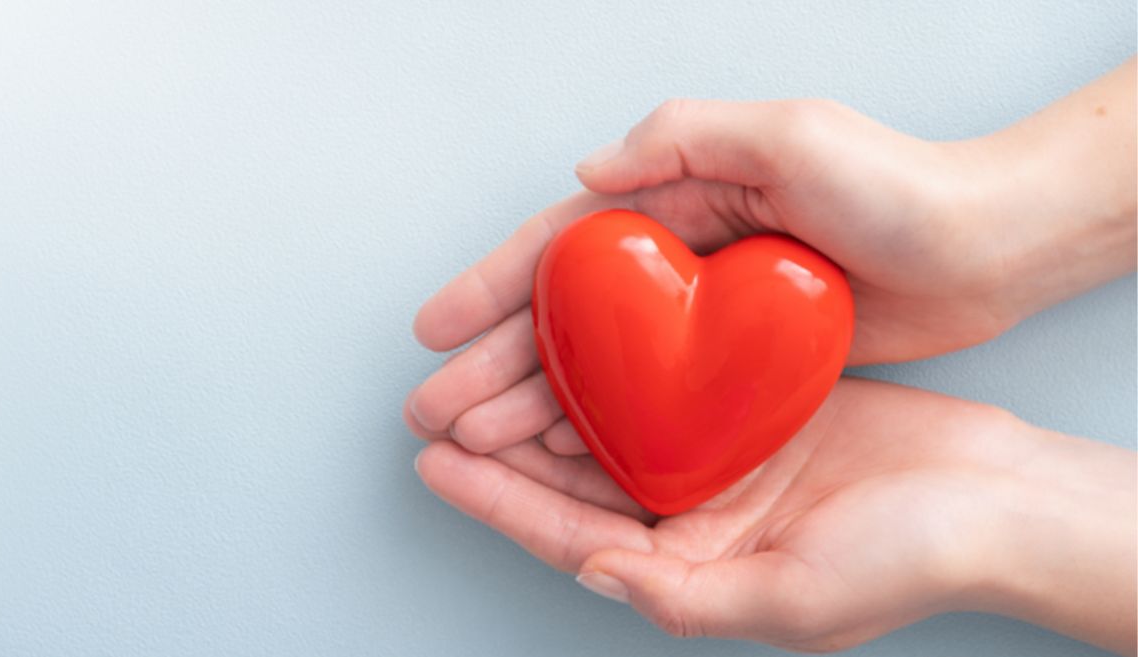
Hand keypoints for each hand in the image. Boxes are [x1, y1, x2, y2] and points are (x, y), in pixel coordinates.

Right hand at [407, 60, 1133, 455]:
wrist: (982, 247)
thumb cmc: (896, 185)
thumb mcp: (791, 133)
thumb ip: (685, 141)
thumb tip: (591, 174)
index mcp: (677, 201)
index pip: (561, 248)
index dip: (491, 287)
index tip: (435, 330)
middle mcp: (678, 260)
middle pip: (564, 318)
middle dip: (492, 362)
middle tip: (436, 409)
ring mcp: (703, 317)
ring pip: (598, 366)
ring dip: (533, 402)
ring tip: (477, 441)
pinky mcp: (738, 363)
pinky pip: (651, 397)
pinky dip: (603, 424)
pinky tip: (565, 451)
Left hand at [414, 379, 1136, 653]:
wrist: (999, 496)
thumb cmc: (911, 558)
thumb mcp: (792, 599)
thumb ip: (685, 595)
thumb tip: (597, 574)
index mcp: (692, 571)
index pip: (571, 537)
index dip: (499, 502)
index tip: (437, 465)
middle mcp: (696, 520)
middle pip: (576, 481)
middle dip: (504, 448)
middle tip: (439, 410)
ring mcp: (722, 463)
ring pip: (613, 430)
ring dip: (551, 403)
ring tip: (489, 373)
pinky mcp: (752, 413)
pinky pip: (670, 388)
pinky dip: (623, 368)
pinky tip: (585, 342)